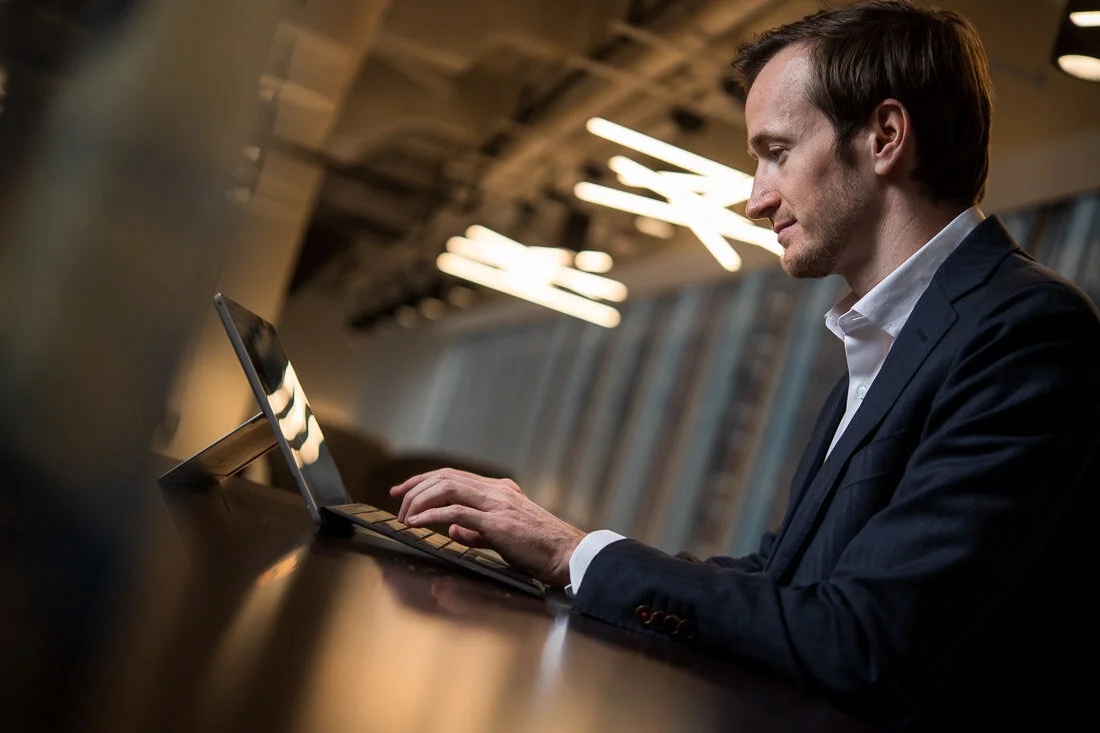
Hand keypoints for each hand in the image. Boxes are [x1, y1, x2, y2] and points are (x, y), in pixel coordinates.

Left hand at [389, 468, 584, 587]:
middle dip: (415, 486)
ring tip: (405, 516)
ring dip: (420, 500)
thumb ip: (477, 530)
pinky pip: (456, 511)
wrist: (567, 555)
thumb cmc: (539, 549)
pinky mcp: (497, 522)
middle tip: (396, 500)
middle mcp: (497, 490)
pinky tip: (417, 523)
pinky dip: (431, 515)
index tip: (404, 491)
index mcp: (499, 490)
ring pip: (447, 487)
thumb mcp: (503, 536)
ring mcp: (497, 503)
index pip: (453, 476)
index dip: (424, 481)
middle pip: (445, 476)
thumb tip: (454, 528)